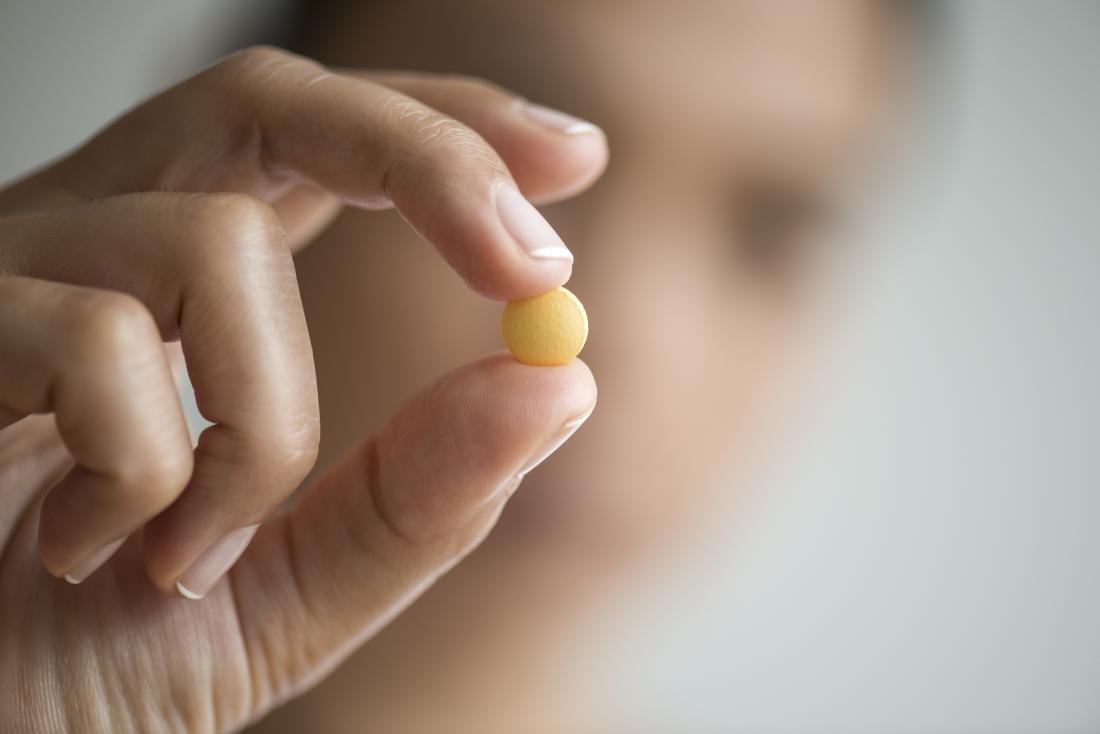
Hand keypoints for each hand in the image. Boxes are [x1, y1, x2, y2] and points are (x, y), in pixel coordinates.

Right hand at [0, 47, 601, 731]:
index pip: (320, 140)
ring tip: (191, 550)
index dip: (446, 126)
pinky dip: (144, 476)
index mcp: (177, 286)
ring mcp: (5, 276)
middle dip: (428, 159)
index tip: (570, 156)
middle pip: (272, 100)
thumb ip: (415, 494)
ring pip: (216, 245)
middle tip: (533, 264)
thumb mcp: (289, 586)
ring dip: (260, 429)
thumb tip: (558, 380)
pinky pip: (99, 342)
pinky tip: (87, 552)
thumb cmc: (81, 665)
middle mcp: (92, 245)